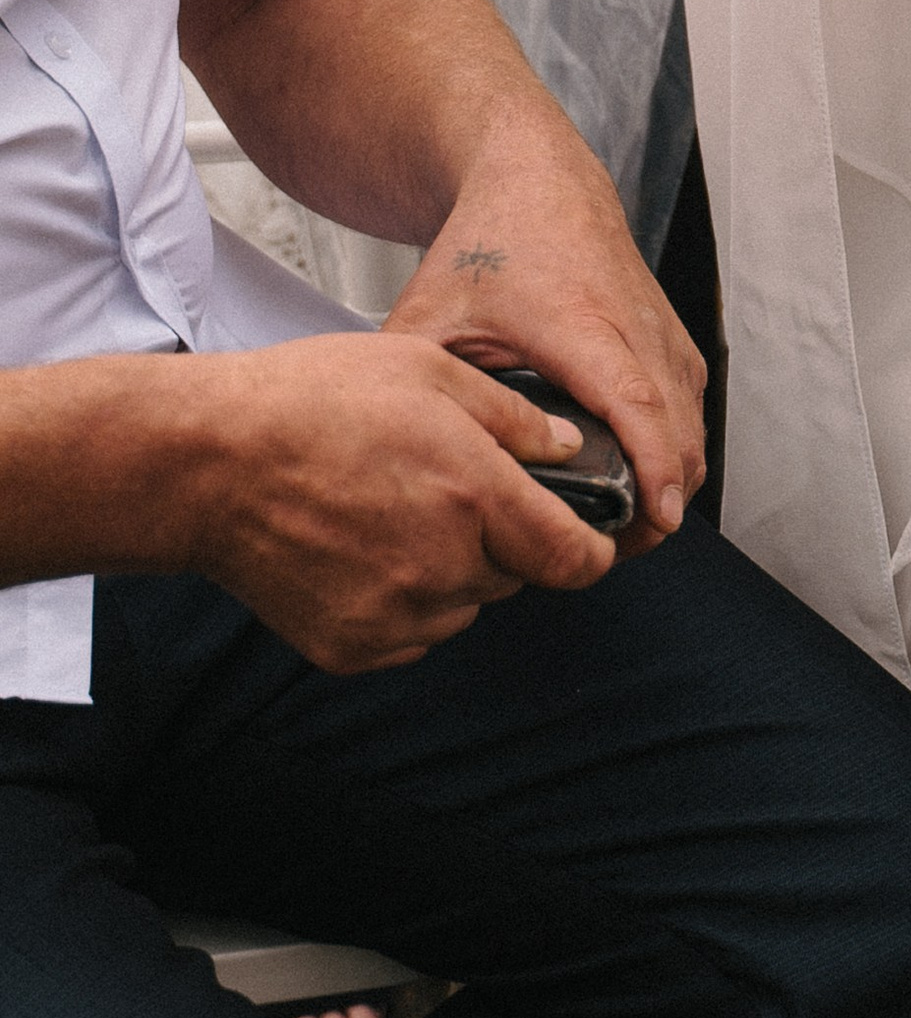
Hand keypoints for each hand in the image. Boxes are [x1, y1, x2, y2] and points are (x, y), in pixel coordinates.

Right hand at [175, 330, 620, 672]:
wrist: (211, 462)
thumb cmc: (314, 402)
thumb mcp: (430, 370)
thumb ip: (513, 418)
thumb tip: (566, 450)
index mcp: (473, 495)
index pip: (573, 557)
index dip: (592, 548)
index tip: (592, 537)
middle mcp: (442, 566)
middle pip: (515, 575)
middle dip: (504, 539)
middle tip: (451, 488)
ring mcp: (393, 616)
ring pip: (463, 606)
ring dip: (454, 571)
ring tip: (398, 511)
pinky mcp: (351, 647)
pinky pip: (411, 632)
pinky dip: (405, 601)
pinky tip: (366, 548)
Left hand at [385, 111, 704, 552]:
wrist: (537, 178)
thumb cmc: (488, 241)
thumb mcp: (432, 312)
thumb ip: (415, 386)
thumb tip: (388, 464)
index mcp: (579, 322)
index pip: (635, 401)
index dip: (651, 466)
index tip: (654, 520)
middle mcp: (634, 323)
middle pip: (679, 425)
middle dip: (662, 499)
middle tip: (612, 552)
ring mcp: (660, 325)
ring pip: (693, 418)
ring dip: (673, 476)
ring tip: (621, 528)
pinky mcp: (669, 330)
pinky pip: (691, 401)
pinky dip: (677, 445)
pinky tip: (639, 479)